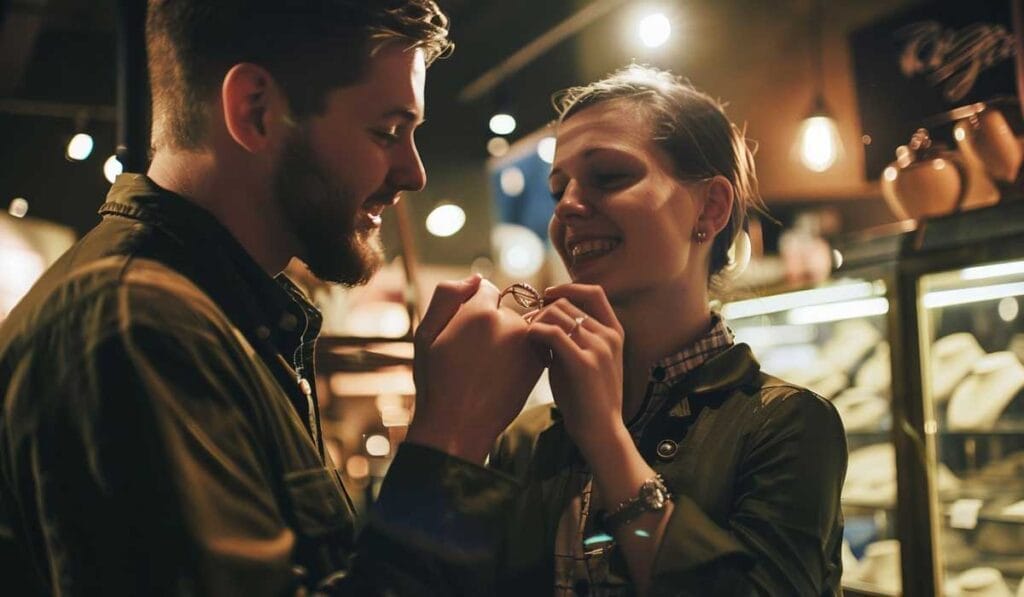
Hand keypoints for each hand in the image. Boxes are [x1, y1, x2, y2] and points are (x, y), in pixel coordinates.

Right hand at [407, 276, 544, 461]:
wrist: (458, 427)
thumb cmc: (436, 382)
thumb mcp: (425, 334)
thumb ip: (447, 295)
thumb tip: (476, 277)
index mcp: (479, 312)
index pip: (485, 291)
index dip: (471, 310)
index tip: (463, 334)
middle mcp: (509, 323)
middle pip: (502, 309)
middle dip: (490, 324)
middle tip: (473, 357)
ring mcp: (528, 344)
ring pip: (517, 328)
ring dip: (507, 340)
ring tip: (488, 369)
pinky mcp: (539, 362)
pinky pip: (532, 345)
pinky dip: (521, 354)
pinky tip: (503, 375)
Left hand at [527, 284, 624, 453]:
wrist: (601, 432)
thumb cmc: (587, 399)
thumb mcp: (587, 361)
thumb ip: (574, 339)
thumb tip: (545, 318)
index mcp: (615, 333)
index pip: (594, 293)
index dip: (568, 287)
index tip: (547, 295)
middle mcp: (608, 336)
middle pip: (566, 304)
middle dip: (541, 312)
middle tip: (528, 331)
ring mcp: (598, 348)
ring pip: (556, 315)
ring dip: (536, 324)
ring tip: (531, 345)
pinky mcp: (583, 363)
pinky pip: (551, 333)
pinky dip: (535, 334)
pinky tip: (532, 349)